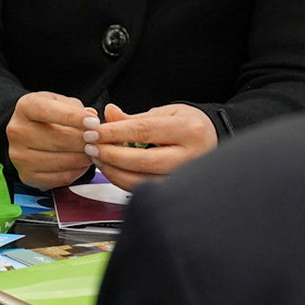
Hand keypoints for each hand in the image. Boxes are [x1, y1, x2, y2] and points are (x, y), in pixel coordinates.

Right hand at [7, 91, 96, 189]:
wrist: (28, 133)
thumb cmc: (48, 115)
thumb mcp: (59, 102)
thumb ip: (76, 107)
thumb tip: (92, 118)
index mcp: (25, 107)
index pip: (48, 111)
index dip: (73, 117)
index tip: (94, 123)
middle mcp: (17, 131)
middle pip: (58, 139)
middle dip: (84, 141)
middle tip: (100, 141)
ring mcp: (19, 156)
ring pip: (61, 161)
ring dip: (83, 158)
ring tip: (94, 151)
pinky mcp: (27, 175)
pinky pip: (60, 177)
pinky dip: (77, 171)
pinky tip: (82, 163)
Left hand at [85, 103, 217, 190]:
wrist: (212, 140)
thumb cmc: (190, 125)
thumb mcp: (166, 113)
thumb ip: (134, 117)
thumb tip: (108, 114)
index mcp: (189, 130)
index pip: (144, 131)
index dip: (114, 133)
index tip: (93, 133)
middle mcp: (192, 156)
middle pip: (144, 161)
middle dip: (111, 155)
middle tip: (91, 148)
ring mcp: (187, 177)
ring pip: (144, 181)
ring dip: (114, 172)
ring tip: (98, 159)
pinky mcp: (179, 191)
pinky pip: (147, 190)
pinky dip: (125, 182)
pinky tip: (112, 171)